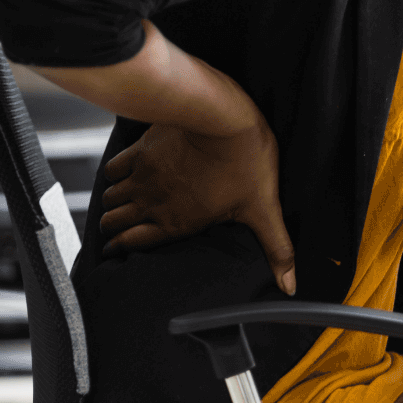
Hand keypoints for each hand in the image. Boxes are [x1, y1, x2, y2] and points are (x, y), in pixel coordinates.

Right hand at [98, 117, 297, 294]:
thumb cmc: (244, 161)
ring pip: (112, 197)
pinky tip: (119, 175)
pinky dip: (112, 175)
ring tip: (115, 206)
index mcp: (176, 222)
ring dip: (112, 204)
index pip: (134, 243)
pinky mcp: (140, 149)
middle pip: (115, 221)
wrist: (221, 117)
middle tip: (113, 229)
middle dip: (112, 228)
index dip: (120, 249)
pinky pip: (113, 168)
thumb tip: (290, 285)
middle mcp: (152, 203)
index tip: (113, 251)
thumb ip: (276, 248)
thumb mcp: (264, 209)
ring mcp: (143, 176)